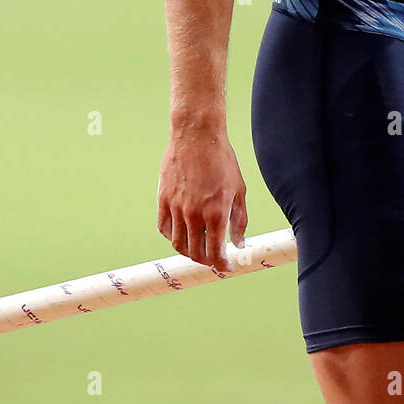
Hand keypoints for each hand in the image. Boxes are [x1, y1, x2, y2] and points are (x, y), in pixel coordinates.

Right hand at [157, 124, 247, 269]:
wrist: (197, 136)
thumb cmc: (222, 160)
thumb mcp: (239, 190)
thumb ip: (239, 220)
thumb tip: (239, 243)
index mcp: (216, 213)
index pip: (216, 252)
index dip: (222, 265)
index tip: (227, 268)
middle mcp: (194, 214)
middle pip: (196, 252)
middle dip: (206, 261)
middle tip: (214, 259)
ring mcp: (176, 207)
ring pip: (178, 243)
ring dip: (189, 252)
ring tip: (198, 249)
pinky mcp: (163, 199)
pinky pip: (164, 228)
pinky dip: (172, 236)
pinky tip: (182, 234)